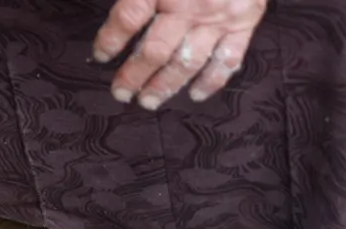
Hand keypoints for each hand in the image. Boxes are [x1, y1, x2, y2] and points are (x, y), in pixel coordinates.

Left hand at [93, 0, 265, 108]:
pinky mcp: (245, 21)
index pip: (128, 18)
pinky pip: (227, 59)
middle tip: (120, 93)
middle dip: (134, 76)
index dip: (110, 40)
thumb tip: (119, 14)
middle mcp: (191, 5)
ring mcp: (219, 16)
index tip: (99, 55)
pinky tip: (195, 94)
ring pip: (186, 62)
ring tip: (148, 101)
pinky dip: (211, 80)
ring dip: (165, 86)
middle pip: (155, 50)